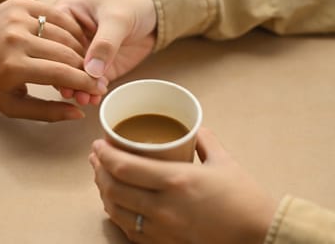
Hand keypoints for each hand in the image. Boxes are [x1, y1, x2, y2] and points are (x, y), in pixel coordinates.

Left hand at [0, 0, 107, 121]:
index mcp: (12, 67)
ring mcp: (18, 18)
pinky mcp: (20, 3)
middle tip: (96, 76)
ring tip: (84, 61)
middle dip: (86, 67)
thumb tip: (79, 113)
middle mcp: (15, 40)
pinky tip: (75, 40)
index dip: (85, 83)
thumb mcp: (12, 105)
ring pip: (64, 33)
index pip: (61, 74)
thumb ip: (46, 112)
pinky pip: (56, 14)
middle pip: (66, 53)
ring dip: (80, 48)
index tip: (99, 89)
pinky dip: (70, 28)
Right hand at [54, 0, 156, 104]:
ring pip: (72, 74)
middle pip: (59, 59)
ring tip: (84, 99)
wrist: (154, 12)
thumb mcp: (118, 19)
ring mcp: (81, 52)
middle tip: (72, 92)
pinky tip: (94, 99)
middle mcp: (67, 35)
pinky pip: (88, 82)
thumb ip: (105, 43)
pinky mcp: (95, 67)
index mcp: (63, 13)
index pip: (52, 38)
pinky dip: (90, 92)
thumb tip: (91, 70)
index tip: (63, 74)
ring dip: (77, 88)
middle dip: (66, 77)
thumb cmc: (131, 3)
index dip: (56, 57)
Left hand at [89, 128, 276, 243]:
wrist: (261, 235)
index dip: (103, 155)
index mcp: (176, 181)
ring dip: (103, 192)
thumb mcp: (224, 161)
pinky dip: (117, 215)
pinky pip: (129, 230)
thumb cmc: (245, 198)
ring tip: (102, 178)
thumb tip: (192, 126)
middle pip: (113, 189)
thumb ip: (204, 139)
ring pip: (116, 211)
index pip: (123, 167)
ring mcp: (162, 230)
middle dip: (98, 171)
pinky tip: (116, 204)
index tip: (97, 145)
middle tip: (96, 158)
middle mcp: (164, 207)